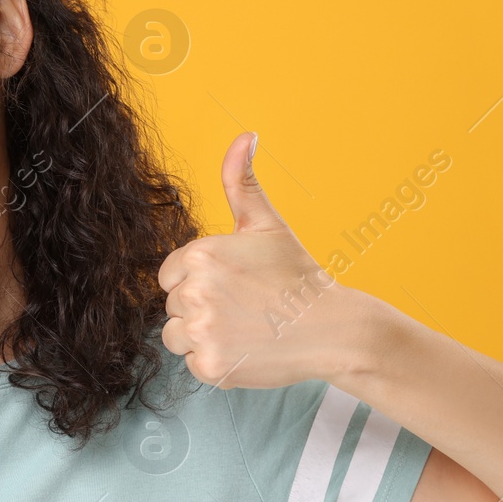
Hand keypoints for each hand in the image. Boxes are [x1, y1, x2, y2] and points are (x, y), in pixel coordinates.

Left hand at [158, 132, 360, 389]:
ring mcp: (202, 332)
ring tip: (243, 328)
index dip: (199, 281)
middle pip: (173, 306)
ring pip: (176, 336)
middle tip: (245, 307)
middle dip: (202, 308)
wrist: (332, 328)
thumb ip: (241, 181)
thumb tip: (244, 135)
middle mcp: (194, 293)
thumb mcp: (266, 224)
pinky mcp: (210, 366)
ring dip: (203, 336)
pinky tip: (247, 349)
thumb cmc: (297, 275)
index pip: (170, 276)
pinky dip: (217, 362)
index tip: (233, 284)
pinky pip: (194, 364)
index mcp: (199, 256)